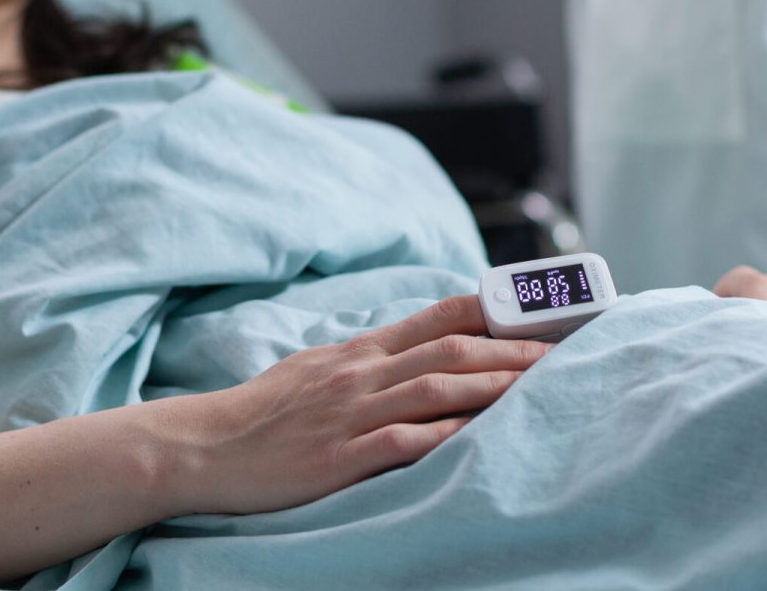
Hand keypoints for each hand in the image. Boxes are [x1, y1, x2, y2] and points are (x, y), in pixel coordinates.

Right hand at [149, 294, 548, 516]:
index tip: (537, 309)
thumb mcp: (319, 368)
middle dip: (513, 350)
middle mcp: (361, 373)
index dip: (492, 309)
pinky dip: (447, 436)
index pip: (438, 316)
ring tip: (539, 387)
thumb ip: (370, 359)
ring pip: (437, 388)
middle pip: (452, 350)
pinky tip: (480, 436)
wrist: (203, 446)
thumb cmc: (262, 413)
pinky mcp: (339, 457)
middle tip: (563, 350)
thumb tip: (420, 349)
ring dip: (494, 386)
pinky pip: (404, 442)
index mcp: (360, 349)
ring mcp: (351, 413)